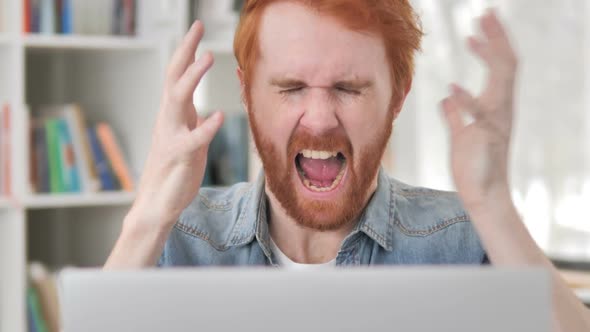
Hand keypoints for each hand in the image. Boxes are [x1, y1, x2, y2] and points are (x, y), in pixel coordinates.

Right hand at [131, 21, 223, 229]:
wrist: (158, 202)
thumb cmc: (175, 168)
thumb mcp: (186, 136)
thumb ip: (191, 118)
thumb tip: (200, 104)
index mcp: (173, 113)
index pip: (177, 74)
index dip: (186, 50)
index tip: (196, 26)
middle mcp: (169, 119)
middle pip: (174, 76)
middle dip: (185, 50)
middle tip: (197, 26)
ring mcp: (172, 136)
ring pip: (178, 100)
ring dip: (192, 77)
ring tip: (208, 57)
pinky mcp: (180, 157)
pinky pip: (193, 139)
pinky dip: (206, 127)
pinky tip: (220, 117)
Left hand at [441, 9, 517, 209]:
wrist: (483, 196)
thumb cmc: (474, 166)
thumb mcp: (461, 135)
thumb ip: (455, 116)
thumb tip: (445, 99)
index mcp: (496, 107)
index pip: (500, 68)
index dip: (491, 45)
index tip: (478, 27)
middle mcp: (501, 110)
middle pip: (506, 65)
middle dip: (496, 38)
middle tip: (486, 14)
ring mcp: (496, 123)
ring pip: (501, 81)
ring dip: (489, 57)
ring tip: (473, 37)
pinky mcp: (485, 139)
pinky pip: (479, 115)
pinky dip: (467, 101)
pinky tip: (452, 87)